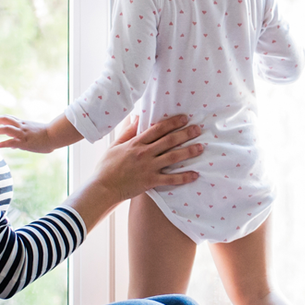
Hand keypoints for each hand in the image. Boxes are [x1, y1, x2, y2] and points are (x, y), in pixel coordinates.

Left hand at [0, 116, 56, 152]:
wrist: (54, 135)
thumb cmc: (46, 136)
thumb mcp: (32, 135)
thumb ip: (21, 140)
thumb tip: (12, 146)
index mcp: (23, 123)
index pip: (8, 118)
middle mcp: (21, 126)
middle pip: (5, 119)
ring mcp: (23, 133)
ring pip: (6, 128)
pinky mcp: (25, 141)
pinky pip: (12, 141)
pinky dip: (3, 143)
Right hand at [65, 115, 202, 233]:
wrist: (103, 187)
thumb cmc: (106, 166)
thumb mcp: (115, 145)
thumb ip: (128, 131)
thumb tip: (137, 117)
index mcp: (136, 143)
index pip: (157, 129)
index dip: (172, 122)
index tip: (184, 118)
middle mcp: (144, 153)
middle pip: (169, 141)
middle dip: (185, 134)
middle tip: (198, 128)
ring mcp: (148, 167)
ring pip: (173, 157)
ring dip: (188, 152)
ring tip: (201, 147)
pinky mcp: (150, 182)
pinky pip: (171, 179)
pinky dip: (184, 177)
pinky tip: (195, 175)